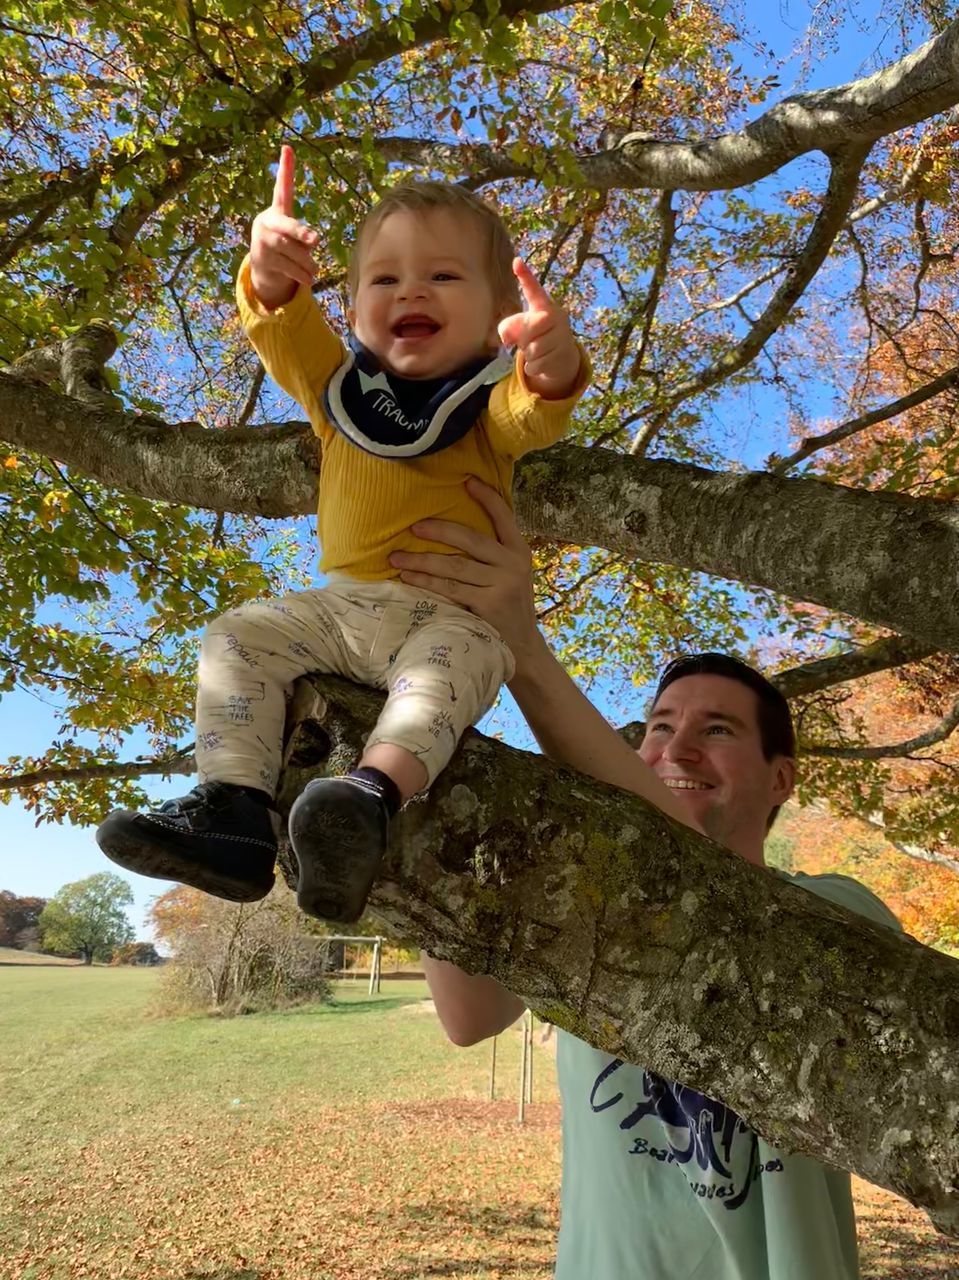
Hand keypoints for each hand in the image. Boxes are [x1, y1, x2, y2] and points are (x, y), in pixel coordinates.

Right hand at [249, 144, 318, 308]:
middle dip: (301, 233)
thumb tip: (311, 241)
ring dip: (306, 262)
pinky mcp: (263, 260)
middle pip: (287, 227)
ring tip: (315, 269)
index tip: (287, 148)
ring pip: (290, 251)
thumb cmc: (285, 245)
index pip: (282, 188)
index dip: (285, 170)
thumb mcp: (293, 235)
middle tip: (316, 239)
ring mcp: (263, 241)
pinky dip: (301, 274)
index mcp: (277, 211)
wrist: (262, 266)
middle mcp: (267, 223)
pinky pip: (287, 267)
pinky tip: (309, 279)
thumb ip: (303, 235)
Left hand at [389, 477, 546, 673]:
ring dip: (422, 561)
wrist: (523, 647)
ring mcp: (501, 585)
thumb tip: (456, 529)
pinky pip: (450, 590)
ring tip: (397, 557)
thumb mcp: (513, 574)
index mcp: (519, 551)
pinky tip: (409, 577)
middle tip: (413, 527)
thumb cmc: (510, 606)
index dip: (487, 498)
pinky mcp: (487, 605)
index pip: (505, 517)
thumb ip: (495, 554)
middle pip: (471, 540)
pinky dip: (427, 583)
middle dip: (439, 531)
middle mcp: (512, 565)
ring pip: (455, 567)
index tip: (467, 481)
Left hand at [497, 258, 579, 398]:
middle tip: (530, 341)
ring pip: (532, 350)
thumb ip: (509, 328)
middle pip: (529, 329)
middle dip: (524, 340)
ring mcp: (561, 335)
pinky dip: (533, 367)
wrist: (561, 359)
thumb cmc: (537, 338)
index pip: (534, 290)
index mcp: (544, 306)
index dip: (525, 276)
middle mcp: (556, 316)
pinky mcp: (562, 353)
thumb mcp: (522, 330)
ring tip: (537, 352)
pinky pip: (536, 364)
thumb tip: (505, 338)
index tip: (516, 261)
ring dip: (528, 356)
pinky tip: (541, 362)